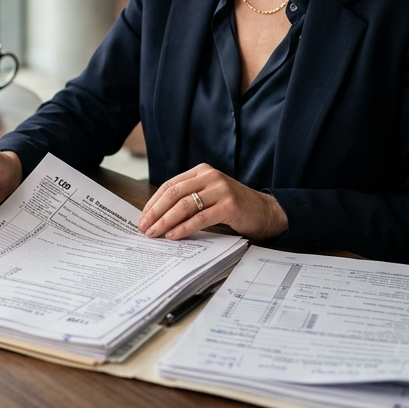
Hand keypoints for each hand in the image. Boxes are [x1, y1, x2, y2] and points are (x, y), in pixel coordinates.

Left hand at [137, 163, 287, 240]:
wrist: (265, 211)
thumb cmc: (233, 206)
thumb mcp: (209, 195)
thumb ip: (188, 198)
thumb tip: (157, 216)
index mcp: (202, 171)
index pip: (170, 185)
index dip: (153, 202)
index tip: (142, 218)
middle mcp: (210, 177)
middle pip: (174, 194)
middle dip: (156, 212)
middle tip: (144, 228)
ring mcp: (221, 190)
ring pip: (185, 205)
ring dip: (166, 221)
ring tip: (155, 234)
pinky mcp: (229, 206)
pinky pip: (200, 218)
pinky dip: (184, 228)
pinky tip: (173, 236)